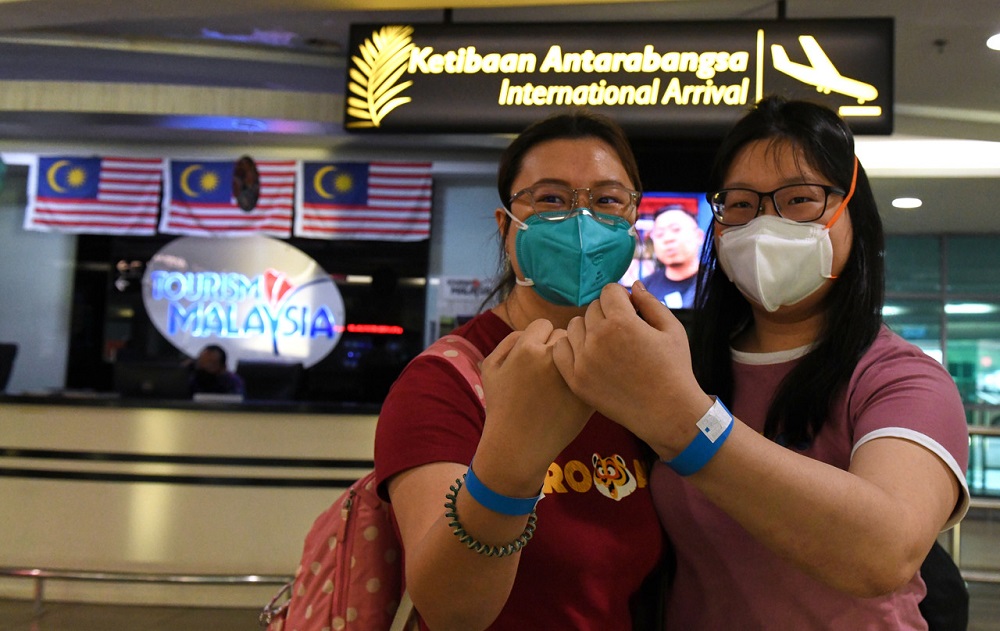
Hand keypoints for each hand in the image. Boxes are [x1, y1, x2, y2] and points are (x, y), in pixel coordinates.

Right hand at [474, 318, 593, 493]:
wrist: (517, 446)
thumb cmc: (502, 406)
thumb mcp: (490, 368)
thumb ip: (509, 341)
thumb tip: (533, 330)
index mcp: (527, 349)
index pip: (543, 325)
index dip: (538, 339)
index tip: (534, 356)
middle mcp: (552, 359)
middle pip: (565, 335)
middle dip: (559, 348)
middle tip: (548, 370)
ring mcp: (572, 377)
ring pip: (581, 352)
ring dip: (574, 360)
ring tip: (558, 382)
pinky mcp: (586, 394)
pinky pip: (591, 373)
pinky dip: (584, 379)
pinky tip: (569, 393)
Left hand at [552, 282, 711, 452]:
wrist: (668, 413)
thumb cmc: (674, 369)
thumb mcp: (672, 330)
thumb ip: (650, 303)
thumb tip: (632, 286)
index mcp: (622, 322)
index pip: (608, 291)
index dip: (621, 299)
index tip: (630, 312)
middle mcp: (598, 338)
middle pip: (591, 308)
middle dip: (607, 314)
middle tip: (622, 334)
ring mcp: (583, 360)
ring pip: (574, 326)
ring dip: (588, 330)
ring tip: (607, 345)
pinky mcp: (575, 379)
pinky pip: (561, 350)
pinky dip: (572, 348)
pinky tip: (589, 356)